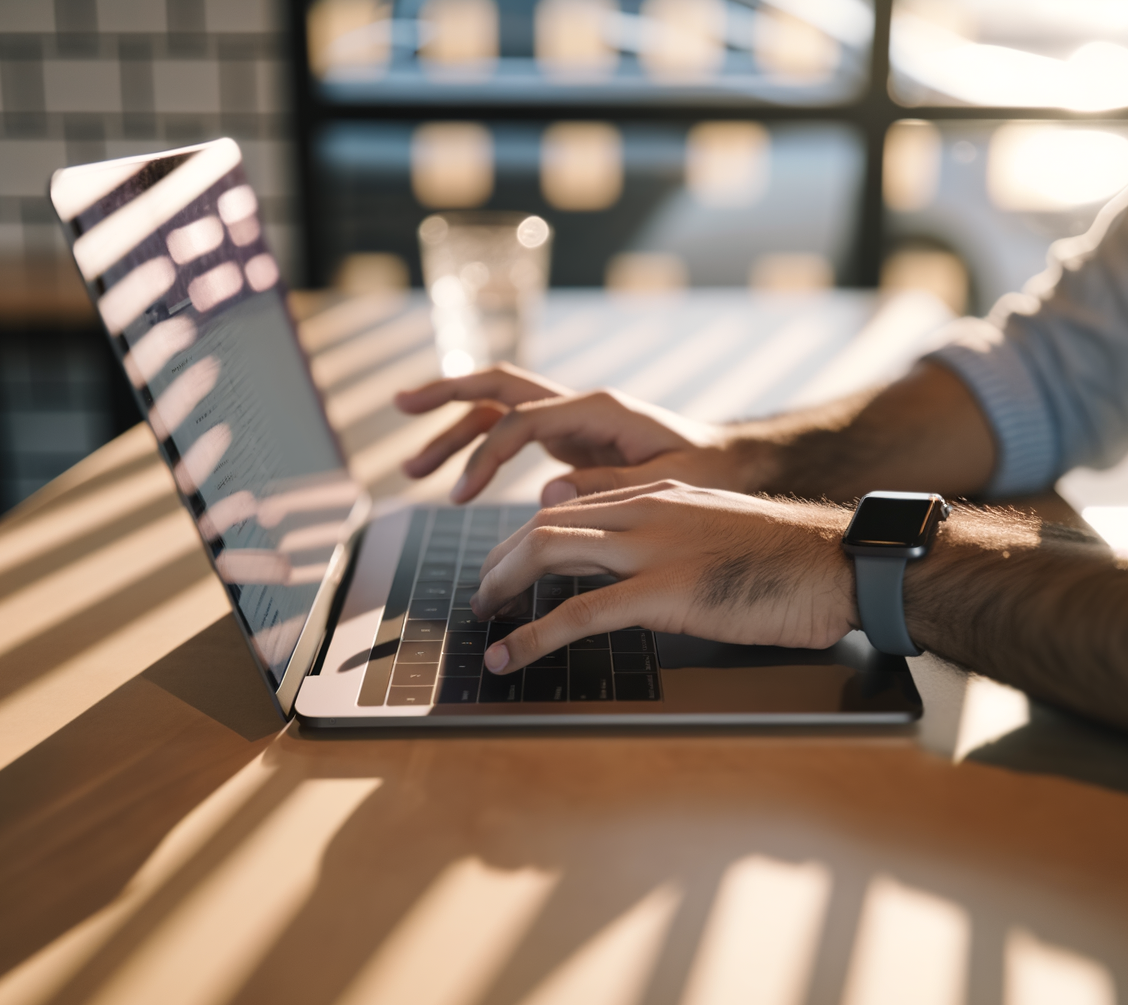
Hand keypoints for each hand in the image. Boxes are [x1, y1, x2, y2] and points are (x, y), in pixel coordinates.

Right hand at [394, 364, 741, 503]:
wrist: (728, 461)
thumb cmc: (704, 469)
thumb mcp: (668, 482)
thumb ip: (609, 485)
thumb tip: (548, 491)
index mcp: (598, 408)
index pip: (522, 419)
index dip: (486, 455)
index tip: (459, 496)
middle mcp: (578, 405)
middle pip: (497, 385)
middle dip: (446, 392)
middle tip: (399, 404)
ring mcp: (570, 419)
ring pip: (496, 410)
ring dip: (452, 431)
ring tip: (413, 468)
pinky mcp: (568, 439)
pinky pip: (511, 435)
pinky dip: (480, 452)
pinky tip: (457, 482)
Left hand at [467, 482, 857, 672]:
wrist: (840, 565)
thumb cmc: (791, 561)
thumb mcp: (719, 533)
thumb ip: (673, 539)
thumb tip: (642, 571)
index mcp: (660, 494)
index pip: (572, 505)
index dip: (528, 538)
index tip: (509, 565)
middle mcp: (647, 510)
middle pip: (546, 523)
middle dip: (501, 560)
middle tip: (483, 594)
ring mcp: (653, 548)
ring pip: (548, 551)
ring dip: (503, 585)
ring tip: (483, 619)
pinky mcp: (664, 593)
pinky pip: (579, 613)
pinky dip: (533, 636)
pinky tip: (509, 656)